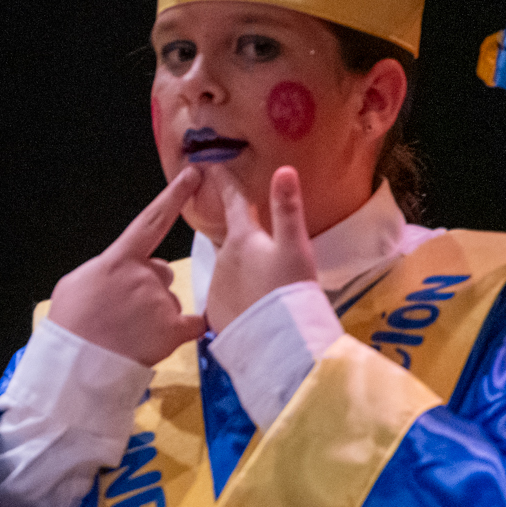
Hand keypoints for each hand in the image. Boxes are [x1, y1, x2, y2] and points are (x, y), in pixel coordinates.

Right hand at [46, 167, 206, 365]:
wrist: (74, 366)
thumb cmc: (68, 325)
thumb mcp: (74, 284)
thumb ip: (103, 269)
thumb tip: (120, 271)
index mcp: (118, 261)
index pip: (151, 221)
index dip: (173, 196)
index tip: (192, 175)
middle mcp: (144, 276)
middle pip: (159, 272)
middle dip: (147, 287)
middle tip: (122, 314)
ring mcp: (160, 302)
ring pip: (168, 300)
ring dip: (155, 313)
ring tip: (127, 334)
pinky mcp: (173, 329)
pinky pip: (193, 323)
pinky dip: (184, 329)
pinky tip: (166, 337)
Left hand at [205, 166, 317, 332]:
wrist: (276, 339)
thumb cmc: (289, 287)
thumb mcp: (294, 245)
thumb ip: (287, 208)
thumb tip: (283, 169)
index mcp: (240, 239)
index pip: (232, 203)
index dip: (225, 183)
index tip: (211, 167)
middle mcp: (221, 259)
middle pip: (231, 239)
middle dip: (237, 232)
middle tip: (247, 227)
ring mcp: (216, 286)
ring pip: (229, 268)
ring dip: (240, 267)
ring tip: (260, 275)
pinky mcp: (216, 311)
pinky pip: (227, 295)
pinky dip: (238, 293)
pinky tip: (252, 301)